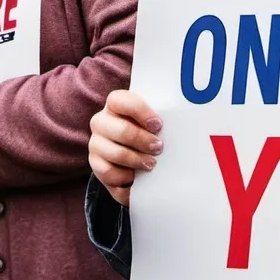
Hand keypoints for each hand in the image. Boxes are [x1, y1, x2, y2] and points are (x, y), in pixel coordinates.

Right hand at [89, 90, 162, 206]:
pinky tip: (136, 178)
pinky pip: (108, 173)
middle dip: (143, 141)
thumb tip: (184, 122)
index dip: (140, 112)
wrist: (134, 156)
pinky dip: (125, 178)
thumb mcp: (154, 122)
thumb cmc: (149, 132)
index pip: (120, 100)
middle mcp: (101, 122)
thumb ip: (161, 119)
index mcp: (115, 105)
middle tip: (159, 148)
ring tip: (151, 164)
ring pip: (115, 153)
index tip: (158, 125)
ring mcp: (96, 144)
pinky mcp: (95, 165)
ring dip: (136, 160)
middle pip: (120, 130)